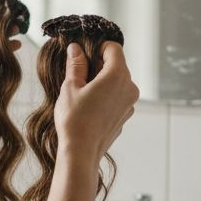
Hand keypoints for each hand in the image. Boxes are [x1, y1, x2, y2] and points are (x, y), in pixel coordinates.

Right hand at [54, 42, 138, 160]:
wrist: (81, 152)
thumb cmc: (75, 120)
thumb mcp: (70, 86)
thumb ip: (76, 64)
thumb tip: (76, 49)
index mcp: (117, 75)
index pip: (113, 48)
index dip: (97, 48)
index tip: (83, 56)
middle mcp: (130, 87)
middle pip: (116, 65)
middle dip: (99, 65)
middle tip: (78, 77)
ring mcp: (130, 103)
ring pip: (117, 81)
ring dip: (102, 81)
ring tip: (83, 95)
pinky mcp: (126, 115)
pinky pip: (117, 97)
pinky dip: (106, 96)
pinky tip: (90, 107)